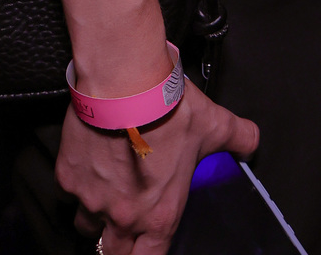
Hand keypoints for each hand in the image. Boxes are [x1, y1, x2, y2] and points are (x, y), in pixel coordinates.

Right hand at [59, 78, 258, 253]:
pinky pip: (69, 192)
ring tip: (108, 191)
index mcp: (159, 214)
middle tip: (126, 224)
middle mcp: (124, 214)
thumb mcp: (214, 125)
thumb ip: (238, 139)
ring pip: (87, 225)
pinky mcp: (70, 177)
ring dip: (97, 215)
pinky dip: (78, 183)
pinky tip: (90, 163)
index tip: (148, 246)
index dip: (148, 254)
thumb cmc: (168, 107)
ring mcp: (92, 199)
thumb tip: (251, 143)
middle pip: (112, 252)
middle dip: (119, 243)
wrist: (127, 83)